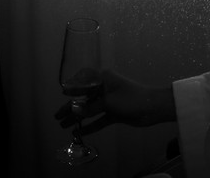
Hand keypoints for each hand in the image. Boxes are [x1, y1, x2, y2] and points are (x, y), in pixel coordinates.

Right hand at [55, 68, 176, 136]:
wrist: (153, 108)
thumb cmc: (131, 98)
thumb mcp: (109, 102)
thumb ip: (90, 107)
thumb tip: (73, 110)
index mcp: (104, 78)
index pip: (84, 80)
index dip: (72, 86)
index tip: (62, 93)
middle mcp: (105, 88)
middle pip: (84, 98)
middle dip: (70, 107)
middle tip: (57, 117)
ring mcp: (109, 101)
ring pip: (90, 110)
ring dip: (77, 118)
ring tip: (63, 126)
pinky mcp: (114, 113)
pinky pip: (99, 119)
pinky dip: (90, 125)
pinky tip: (80, 132)